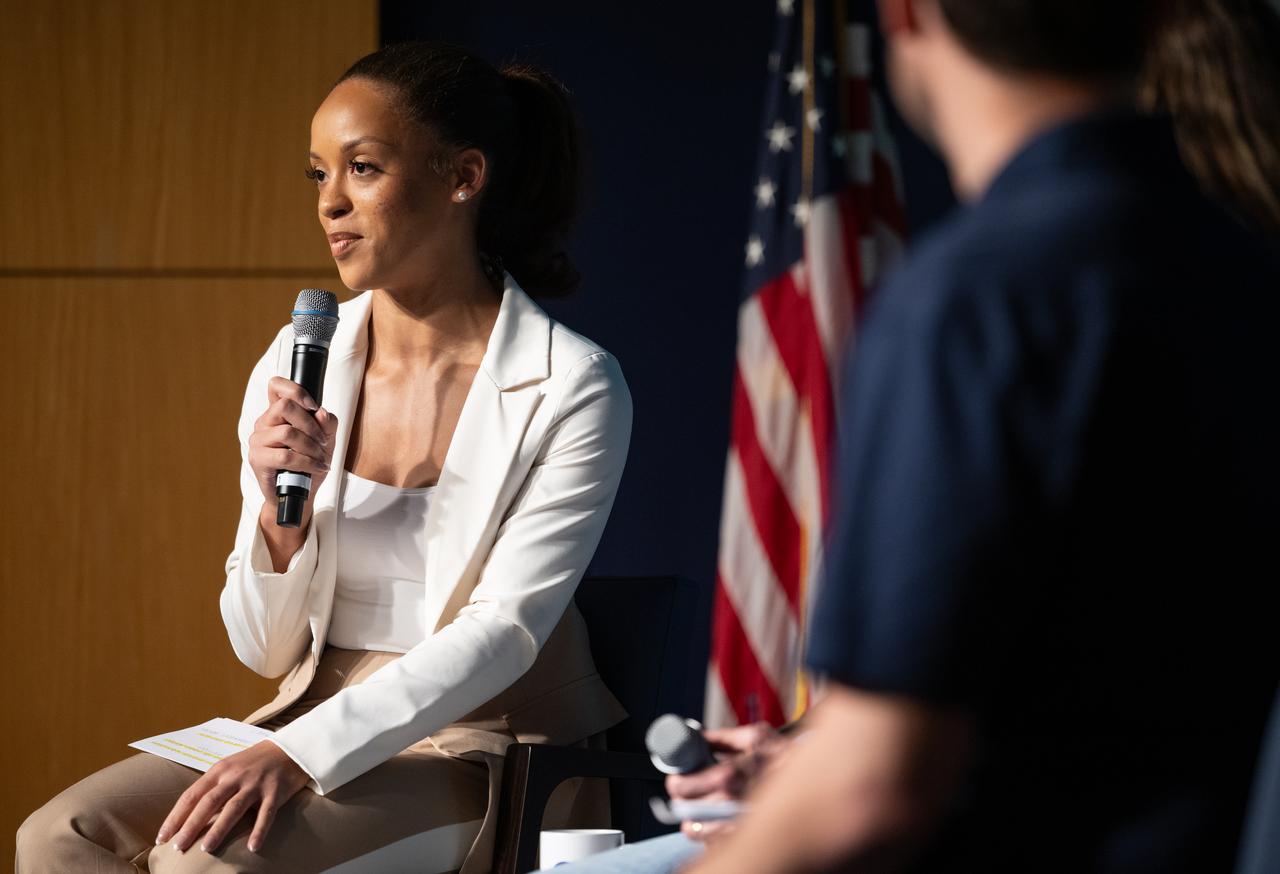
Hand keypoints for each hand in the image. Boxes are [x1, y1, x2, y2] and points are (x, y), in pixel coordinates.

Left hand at [155, 740, 309, 854]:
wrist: (289, 749)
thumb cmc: (254, 763)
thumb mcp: (229, 768)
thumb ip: (212, 788)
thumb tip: (188, 817)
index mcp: (219, 770)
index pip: (192, 795)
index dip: (176, 817)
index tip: (162, 838)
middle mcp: (235, 776)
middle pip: (209, 802)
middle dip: (191, 825)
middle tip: (178, 847)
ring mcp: (256, 783)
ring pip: (234, 807)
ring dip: (219, 828)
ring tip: (206, 849)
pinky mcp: (275, 791)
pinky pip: (266, 813)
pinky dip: (259, 830)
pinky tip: (252, 846)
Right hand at [247, 376, 337, 505]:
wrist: (300, 493)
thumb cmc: (310, 463)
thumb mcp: (326, 440)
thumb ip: (327, 423)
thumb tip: (321, 413)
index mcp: (277, 413)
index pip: (276, 386)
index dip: (296, 390)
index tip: (313, 406)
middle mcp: (264, 423)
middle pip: (285, 406)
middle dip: (311, 424)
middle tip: (322, 441)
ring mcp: (258, 440)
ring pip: (287, 432)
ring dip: (311, 446)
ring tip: (320, 458)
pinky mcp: (258, 459)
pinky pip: (285, 456)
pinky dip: (307, 462)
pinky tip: (317, 467)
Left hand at [666, 722, 786, 842]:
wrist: (817, 785)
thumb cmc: (785, 759)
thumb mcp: (756, 737)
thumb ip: (721, 737)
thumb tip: (694, 736)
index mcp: (729, 776)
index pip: (682, 787)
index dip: (676, 781)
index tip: (678, 777)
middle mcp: (730, 805)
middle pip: (685, 810)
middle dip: (684, 798)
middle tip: (688, 790)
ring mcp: (735, 827)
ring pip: (696, 829)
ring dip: (695, 818)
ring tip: (704, 806)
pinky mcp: (742, 839)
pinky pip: (713, 842)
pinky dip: (712, 832)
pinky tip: (721, 818)